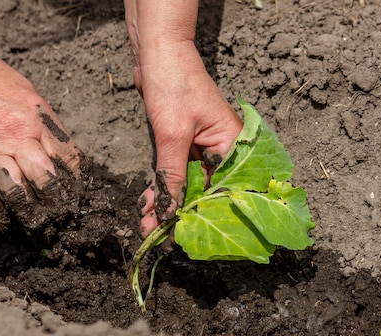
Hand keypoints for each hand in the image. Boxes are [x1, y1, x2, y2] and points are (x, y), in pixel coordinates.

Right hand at [0, 43, 80, 229]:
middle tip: (62, 215)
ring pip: (16, 193)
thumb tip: (65, 158)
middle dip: (57, 202)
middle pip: (45, 181)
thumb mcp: (33, 96)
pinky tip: (4, 219)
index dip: (76, 179)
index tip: (77, 192)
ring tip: (38, 224)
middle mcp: (15, 138)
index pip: (67, 158)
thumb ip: (48, 127)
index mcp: (36, 121)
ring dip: (29, 211)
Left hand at [133, 41, 242, 236]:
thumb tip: (171, 212)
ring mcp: (201, 147)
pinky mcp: (181, 144)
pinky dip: (160, 187)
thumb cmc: (174, 84)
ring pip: (187, 184)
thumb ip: (173, 175)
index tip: (191, 236)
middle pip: (206, 190)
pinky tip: (147, 204)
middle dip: (182, 213)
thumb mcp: (173, 135)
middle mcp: (221, 148)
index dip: (210, 214)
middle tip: (162, 238)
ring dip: (167, 203)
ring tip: (148, 226)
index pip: (228, 189)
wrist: (156, 53)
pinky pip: (173, 172)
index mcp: (233, 144)